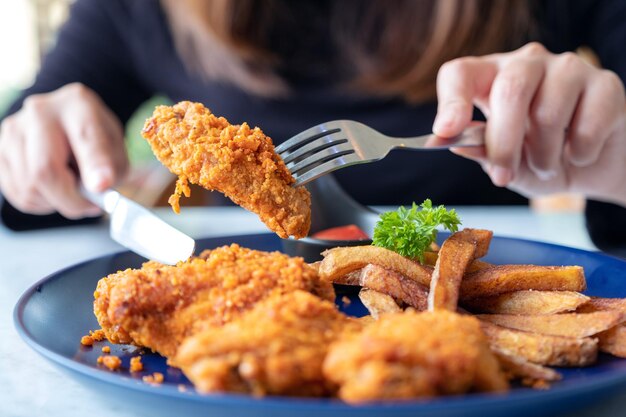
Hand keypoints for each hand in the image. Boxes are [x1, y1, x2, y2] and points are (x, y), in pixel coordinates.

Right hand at [0, 83, 127, 217]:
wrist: (70, 129)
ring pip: (28, 186)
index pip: (85, 136)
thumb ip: (112, 168)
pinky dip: (39, 203)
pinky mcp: (0, 149)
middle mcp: (40, 111)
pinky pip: (17, 192)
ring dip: (55, 202)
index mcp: (78, 104)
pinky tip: (53, 192)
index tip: (101, 185)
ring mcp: (14, 129)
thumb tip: (98, 186)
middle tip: (89, 207)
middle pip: (44, 168)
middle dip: (70, 200)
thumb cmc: (97, 143)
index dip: (94, 165)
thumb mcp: (117, 151)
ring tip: (72, 191)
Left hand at [434, 42, 625, 205]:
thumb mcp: (503, 163)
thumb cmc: (539, 159)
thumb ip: (481, 152)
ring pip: (548, 112)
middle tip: (503, 177)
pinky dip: (579, 154)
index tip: (445, 132)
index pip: (461, 73)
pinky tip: (578, 155)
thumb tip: (455, 145)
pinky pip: (587, 125)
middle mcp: (527, 63)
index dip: (451, 101)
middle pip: (510, 91)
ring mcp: (568, 68)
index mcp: (490, 77)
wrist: (594, 167)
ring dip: (544, 156)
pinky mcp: (605, 84)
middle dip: (503, 143)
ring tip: (546, 166)